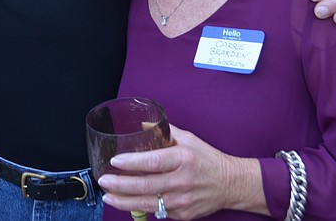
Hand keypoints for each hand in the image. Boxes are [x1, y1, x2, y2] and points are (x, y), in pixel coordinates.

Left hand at [98, 126, 267, 218]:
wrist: (231, 184)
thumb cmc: (207, 159)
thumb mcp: (188, 139)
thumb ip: (164, 131)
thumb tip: (141, 124)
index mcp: (183, 159)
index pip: (153, 161)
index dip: (132, 162)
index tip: (114, 161)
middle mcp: (182, 181)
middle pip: (145, 185)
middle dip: (120, 185)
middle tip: (103, 180)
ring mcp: (182, 200)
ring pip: (148, 203)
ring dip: (124, 201)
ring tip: (108, 196)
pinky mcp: (182, 214)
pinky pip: (157, 211)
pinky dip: (140, 207)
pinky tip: (126, 202)